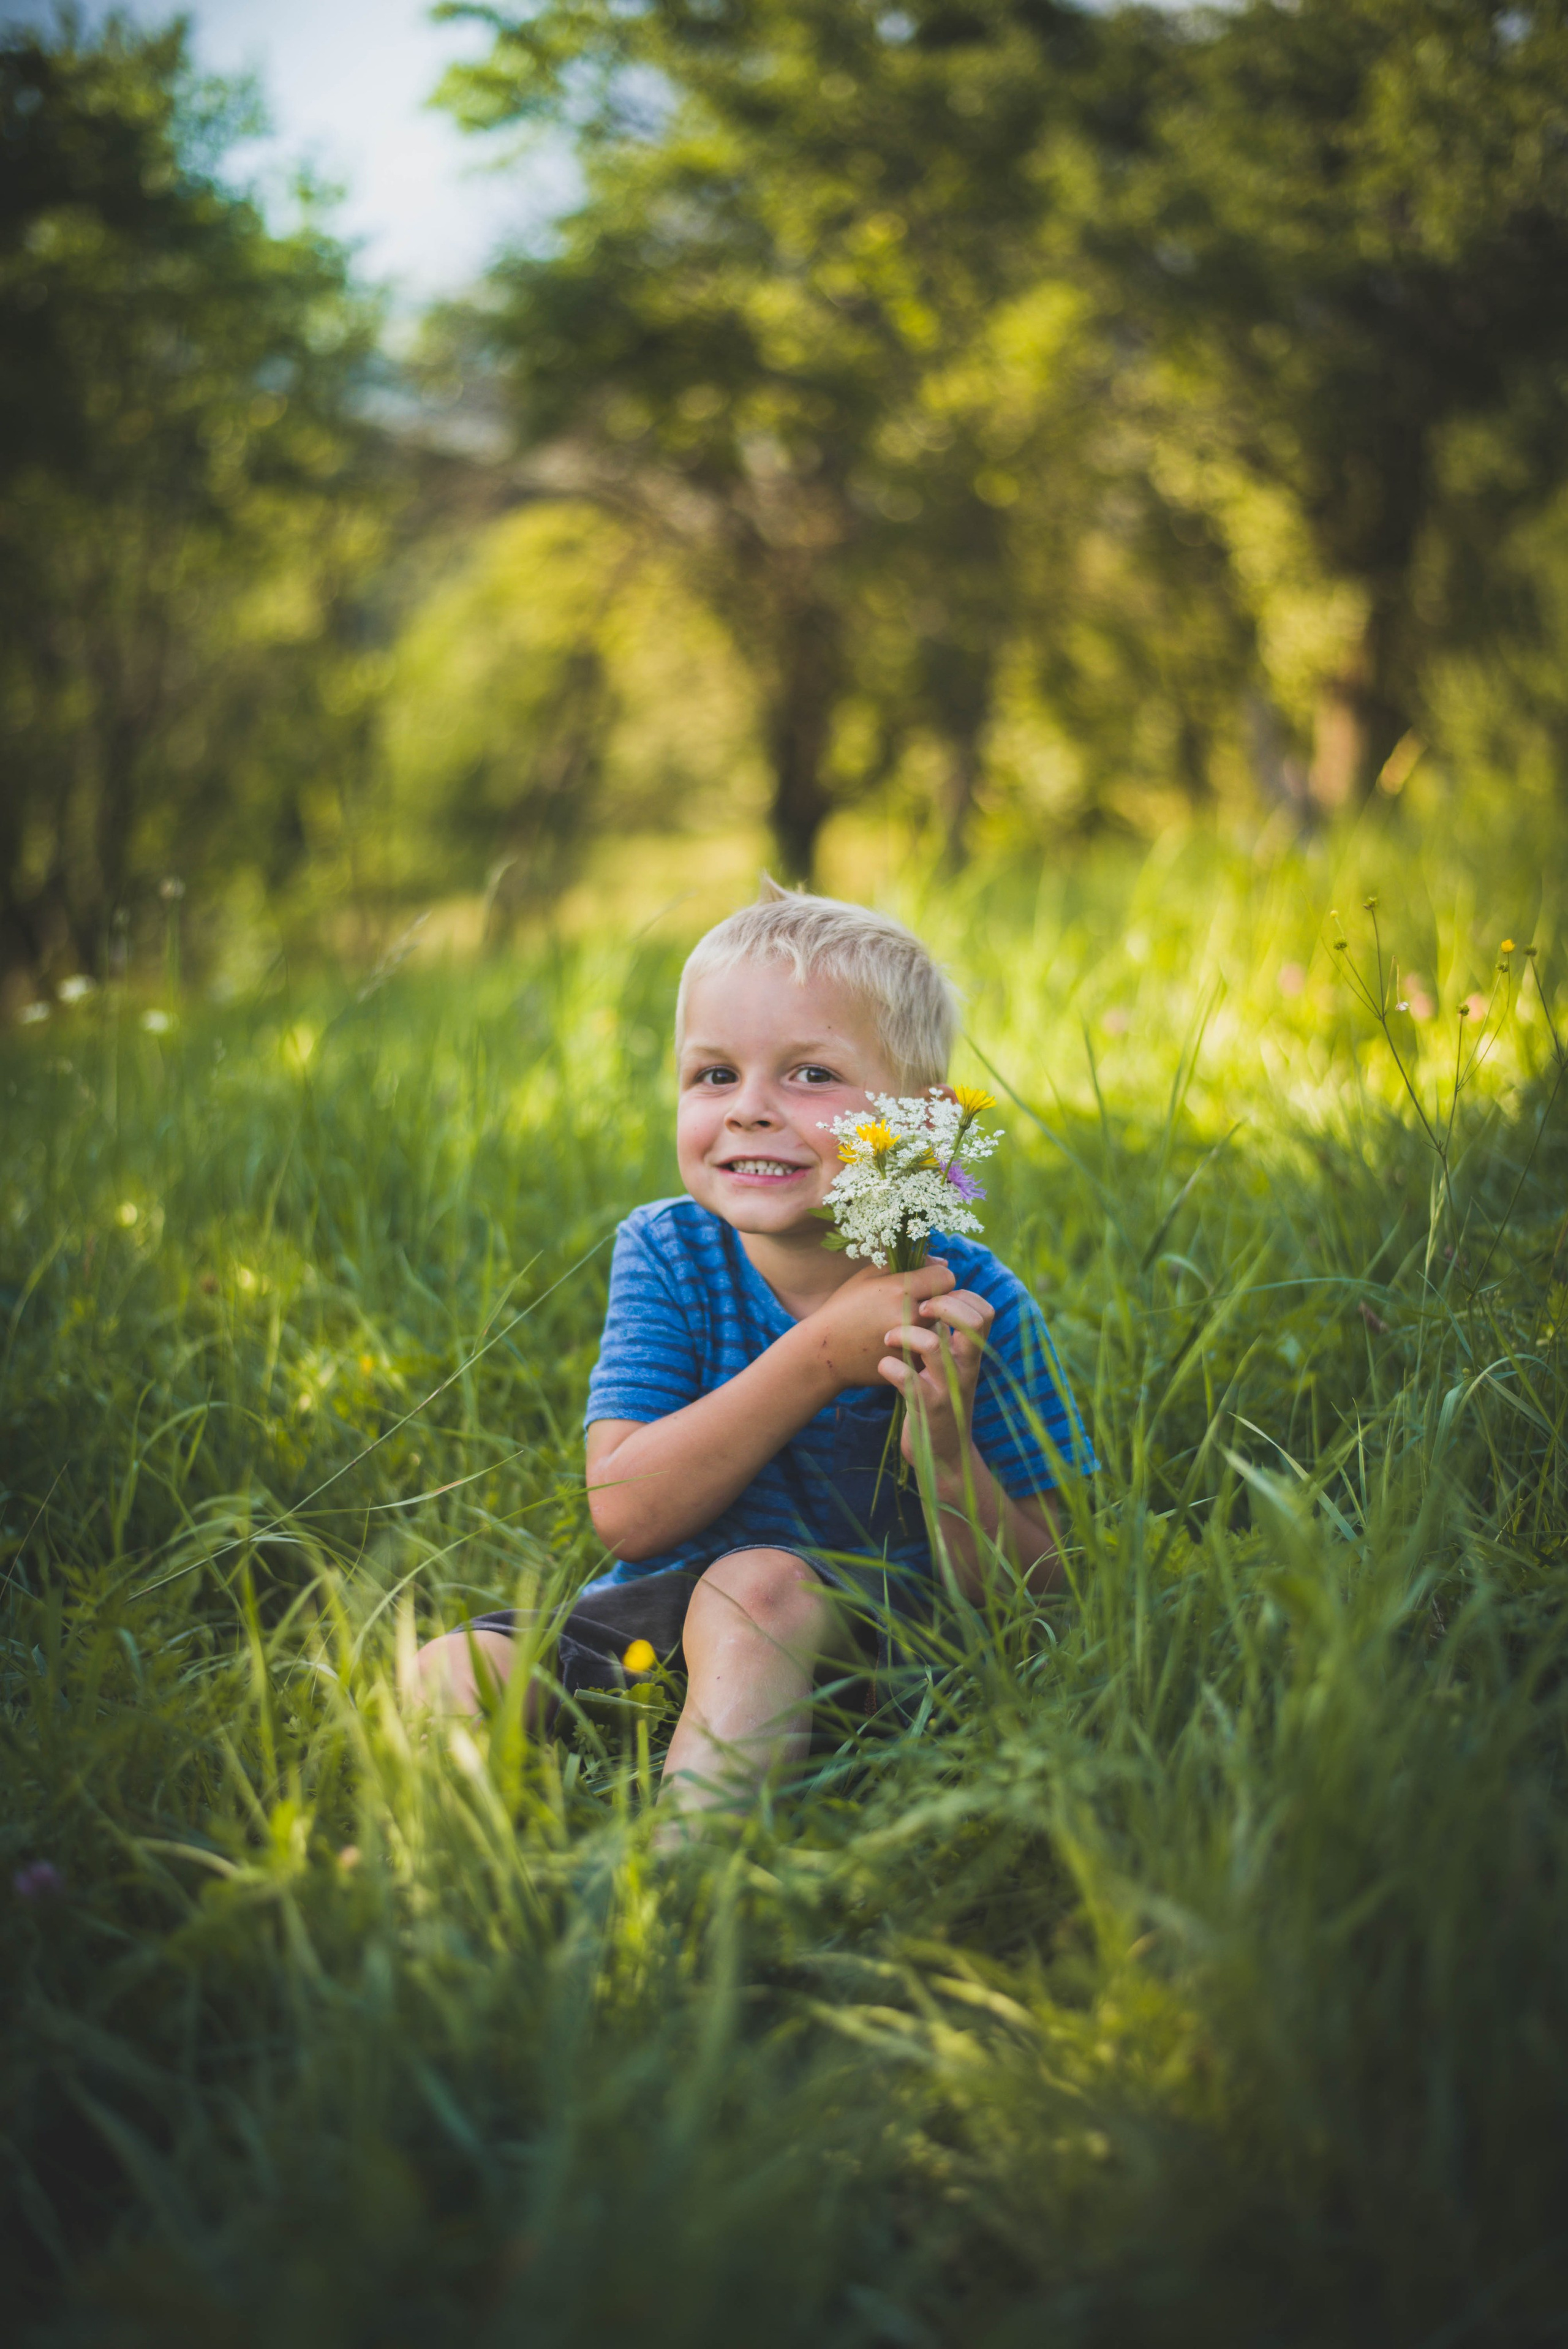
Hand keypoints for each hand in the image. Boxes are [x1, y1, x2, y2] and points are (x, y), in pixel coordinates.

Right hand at [803, 1259, 955, 1391]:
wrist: (826, 1352)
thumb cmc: (844, 1307)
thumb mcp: (868, 1277)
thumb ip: (906, 1264)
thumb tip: (943, 1261)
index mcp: (901, 1289)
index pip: (947, 1277)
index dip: (937, 1278)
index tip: (923, 1283)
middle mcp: (911, 1316)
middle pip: (947, 1303)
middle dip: (934, 1301)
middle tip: (912, 1305)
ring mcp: (913, 1343)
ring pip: (941, 1327)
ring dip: (930, 1324)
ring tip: (903, 1325)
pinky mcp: (912, 1365)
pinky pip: (932, 1350)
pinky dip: (922, 1346)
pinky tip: (901, 1343)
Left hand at [879, 1287, 995, 1472]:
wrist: (944, 1455)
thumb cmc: (940, 1400)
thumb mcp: (951, 1368)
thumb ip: (948, 1338)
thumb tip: (934, 1298)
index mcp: (971, 1355)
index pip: (984, 1312)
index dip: (961, 1296)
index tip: (933, 1300)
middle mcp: (965, 1369)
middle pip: (972, 1321)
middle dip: (942, 1304)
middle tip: (917, 1311)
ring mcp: (948, 1389)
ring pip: (933, 1345)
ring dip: (905, 1333)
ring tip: (889, 1338)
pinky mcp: (927, 1408)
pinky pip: (908, 1379)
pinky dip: (890, 1367)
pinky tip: (884, 1366)